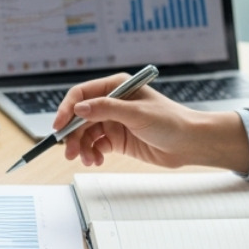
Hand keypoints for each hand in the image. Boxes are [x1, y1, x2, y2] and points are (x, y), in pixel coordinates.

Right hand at [54, 73, 248, 170]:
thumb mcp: (137, 113)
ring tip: (88, 160)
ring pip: (86, 134)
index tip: (59, 126)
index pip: (82, 94)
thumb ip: (106, 109)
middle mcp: (112, 103)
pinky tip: (97, 160)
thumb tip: (79, 108)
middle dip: (73, 135)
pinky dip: (92, 154)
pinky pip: (96, 146)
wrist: (190, 143)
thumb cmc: (171, 121)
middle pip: (80, 117)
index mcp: (116, 87)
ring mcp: (114, 121)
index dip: (67, 109)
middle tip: (69, 152)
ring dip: (82, 147)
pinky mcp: (118, 139)